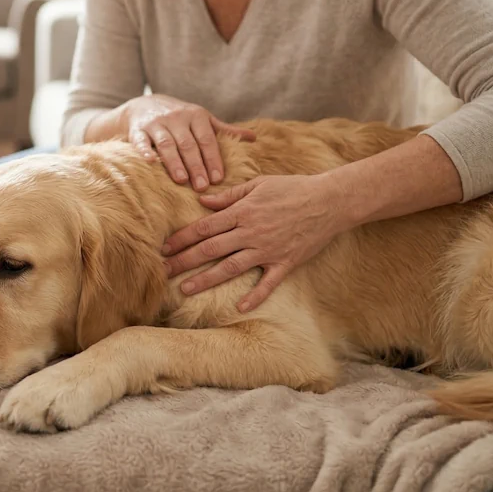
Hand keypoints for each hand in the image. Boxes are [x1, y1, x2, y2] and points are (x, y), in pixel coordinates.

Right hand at [119, 95, 255, 191]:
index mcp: (196, 115)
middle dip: (196, 165)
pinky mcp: (137, 129)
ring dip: (174, 162)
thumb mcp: (202, 120)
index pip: (207, 139)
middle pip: (188, 144)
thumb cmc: (179, 117)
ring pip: (167, 144)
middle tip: (202, 186)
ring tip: (182, 180)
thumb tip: (254, 138)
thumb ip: (224, 131)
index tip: (218, 179)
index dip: (212, 159)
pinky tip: (150, 162)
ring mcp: (156, 123)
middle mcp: (176, 117)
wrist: (143, 104)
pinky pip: (140, 141)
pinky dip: (145, 151)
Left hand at [161, 174, 352, 311]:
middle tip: (162, 272)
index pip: (204, 227)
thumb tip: (203, 201)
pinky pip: (268, 283)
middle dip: (184, 261)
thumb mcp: (258, 185)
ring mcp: (268, 249)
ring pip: (231, 267)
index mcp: (242, 212)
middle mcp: (251, 232)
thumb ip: (229, 196)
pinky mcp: (286, 262)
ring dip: (207, 279)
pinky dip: (255, 296)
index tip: (164, 248)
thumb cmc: (293, 188)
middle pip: (210, 249)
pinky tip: (239, 307)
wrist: (330, 200)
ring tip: (186, 289)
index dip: (181, 238)